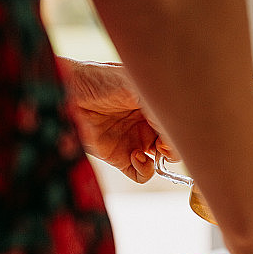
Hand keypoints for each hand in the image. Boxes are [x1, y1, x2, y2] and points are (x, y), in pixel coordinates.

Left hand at [59, 58, 176, 182]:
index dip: (183, 128)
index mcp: (155, 105)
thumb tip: (173, 126)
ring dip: (164, 159)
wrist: (69, 91)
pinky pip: (141, 174)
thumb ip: (158, 106)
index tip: (178, 127)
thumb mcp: (137, 86)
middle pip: (175, 143)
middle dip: (177, 146)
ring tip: (154, 150)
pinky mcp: (119, 158)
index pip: (179, 122)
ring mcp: (135, 142)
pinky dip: (145, 171)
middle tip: (167, 141)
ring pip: (162, 161)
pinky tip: (137, 157)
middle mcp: (148, 124)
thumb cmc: (101, 79)